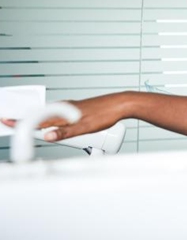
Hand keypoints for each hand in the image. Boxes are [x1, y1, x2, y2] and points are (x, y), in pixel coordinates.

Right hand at [1, 94, 129, 141]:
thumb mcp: (84, 127)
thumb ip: (65, 133)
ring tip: (25, 123)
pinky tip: (51, 120)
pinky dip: (48, 116)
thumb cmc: (106, 114)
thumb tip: (47, 136)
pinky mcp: (77, 107)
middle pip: (39, 115)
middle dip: (25, 119)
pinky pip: (57, 112)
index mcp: (63, 113)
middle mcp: (65, 108)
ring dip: (36, 118)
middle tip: (10, 122)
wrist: (121, 104)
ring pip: (48, 113)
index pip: (37, 118)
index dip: (21, 120)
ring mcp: (71, 107)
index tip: (6, 120)